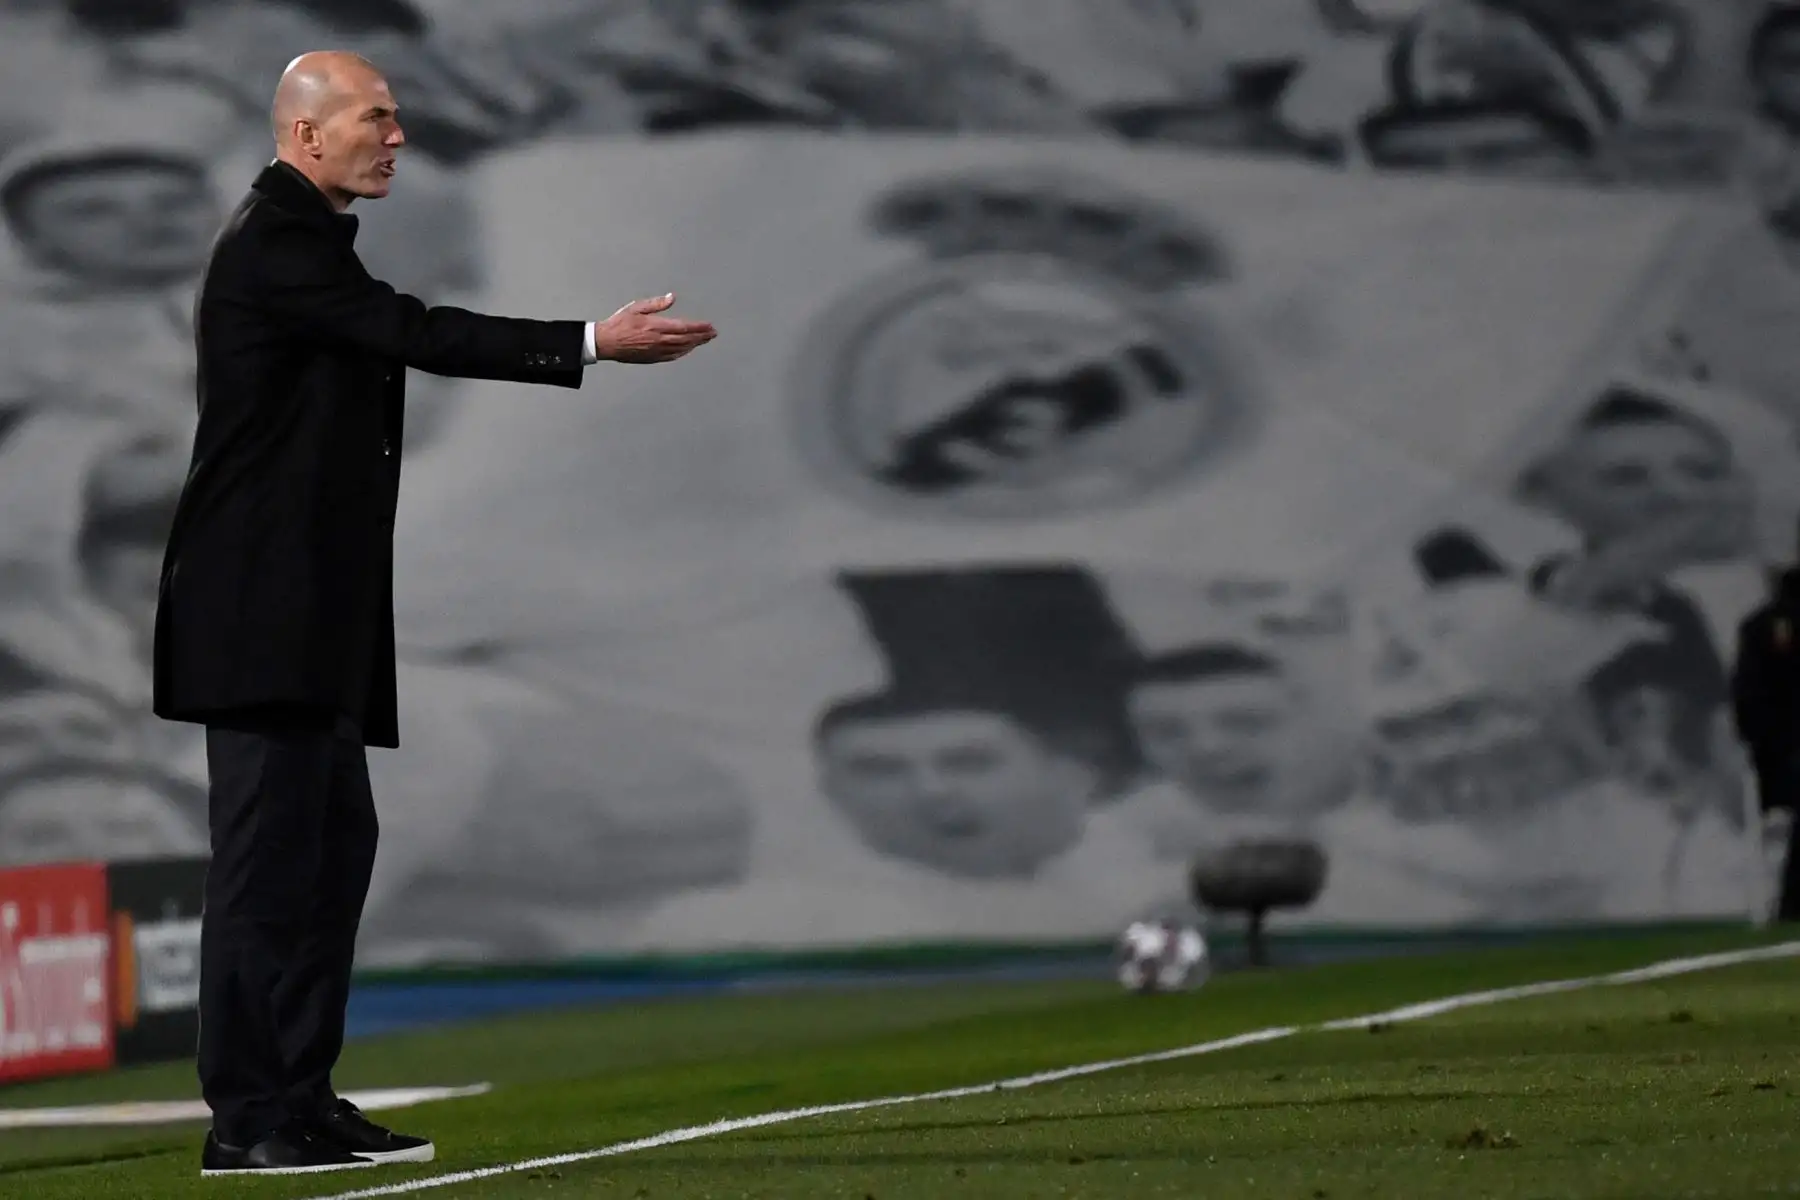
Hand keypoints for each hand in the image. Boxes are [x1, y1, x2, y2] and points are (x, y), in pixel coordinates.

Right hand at [593, 294, 715, 363]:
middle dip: (702, 336)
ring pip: (682, 349)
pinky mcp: (653, 358)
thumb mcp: (637, 307)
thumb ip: (656, 303)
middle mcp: (659, 341)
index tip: (709, 326)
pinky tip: (688, 349)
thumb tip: (671, 297)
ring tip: (705, 340)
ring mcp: (657, 351)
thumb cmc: (619, 324)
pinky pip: (673, 356)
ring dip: (695, 344)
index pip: (684, 327)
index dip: (699, 327)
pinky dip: (684, 352)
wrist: (607, 343)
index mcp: (656, 326)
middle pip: (687, 340)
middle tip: (713, 334)